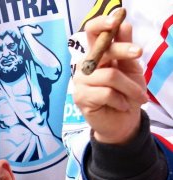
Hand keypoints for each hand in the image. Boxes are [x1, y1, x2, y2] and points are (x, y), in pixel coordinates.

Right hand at [73, 12, 146, 144]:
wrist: (123, 120)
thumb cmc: (126, 91)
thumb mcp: (131, 66)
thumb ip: (125, 47)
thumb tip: (123, 24)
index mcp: (97, 53)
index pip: (92, 32)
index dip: (101, 24)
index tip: (116, 20)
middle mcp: (85, 65)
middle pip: (102, 51)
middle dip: (123, 50)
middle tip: (138, 53)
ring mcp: (81, 81)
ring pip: (110, 75)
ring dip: (130, 87)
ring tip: (137, 97)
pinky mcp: (81, 98)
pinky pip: (106, 93)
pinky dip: (121, 100)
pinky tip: (122, 105)